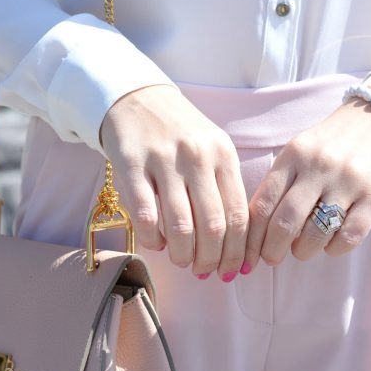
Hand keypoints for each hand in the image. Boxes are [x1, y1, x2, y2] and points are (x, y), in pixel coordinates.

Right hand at [99, 84, 249, 277]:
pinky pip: (145, 215)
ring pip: (180, 226)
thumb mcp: (212, 150)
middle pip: (213, 226)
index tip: (233, 269)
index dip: (237, 251)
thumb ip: (224, 189)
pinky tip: (156, 243)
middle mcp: (196, 157)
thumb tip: (235, 244)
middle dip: (211, 259)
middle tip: (205, 271)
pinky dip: (153, 239)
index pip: (239, 215)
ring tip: (181, 260)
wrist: (136, 99)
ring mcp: (163, 161)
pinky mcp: (131, 166)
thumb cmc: (180, 133)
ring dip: (183, 254)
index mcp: (223, 155)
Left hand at [243, 98, 370, 267]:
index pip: (263, 203)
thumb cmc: (333, 143)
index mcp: (294, 154)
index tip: (249, 252)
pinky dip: (334, 249)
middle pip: (285, 222)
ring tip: (303, 249)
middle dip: (273, 249)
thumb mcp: (301, 151)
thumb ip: (280, 183)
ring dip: (304, 250)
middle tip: (272, 258)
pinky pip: (349, 236)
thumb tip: (257, 231)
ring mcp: (349, 180)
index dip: (252, 236)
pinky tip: (330, 245)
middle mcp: (320, 166)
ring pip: (316, 233)